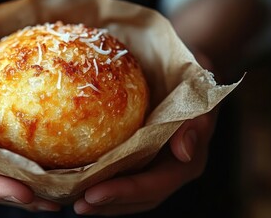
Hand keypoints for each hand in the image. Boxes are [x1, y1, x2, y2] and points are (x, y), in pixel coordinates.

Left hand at [73, 53, 217, 215]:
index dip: (127, 191)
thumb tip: (185, 151)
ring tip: (72, 202)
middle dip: (110, 203)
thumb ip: (196, 118)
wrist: (185, 66)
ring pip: (129, 192)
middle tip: (79, 205)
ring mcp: (154, 164)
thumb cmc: (191, 71)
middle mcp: (170, 167)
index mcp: (187, 158)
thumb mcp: (198, 84)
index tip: (95, 193)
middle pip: (140, 197)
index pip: (158, 183)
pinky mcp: (140, 156)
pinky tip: (76, 180)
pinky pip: (120, 173)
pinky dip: (100, 180)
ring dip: (103, 201)